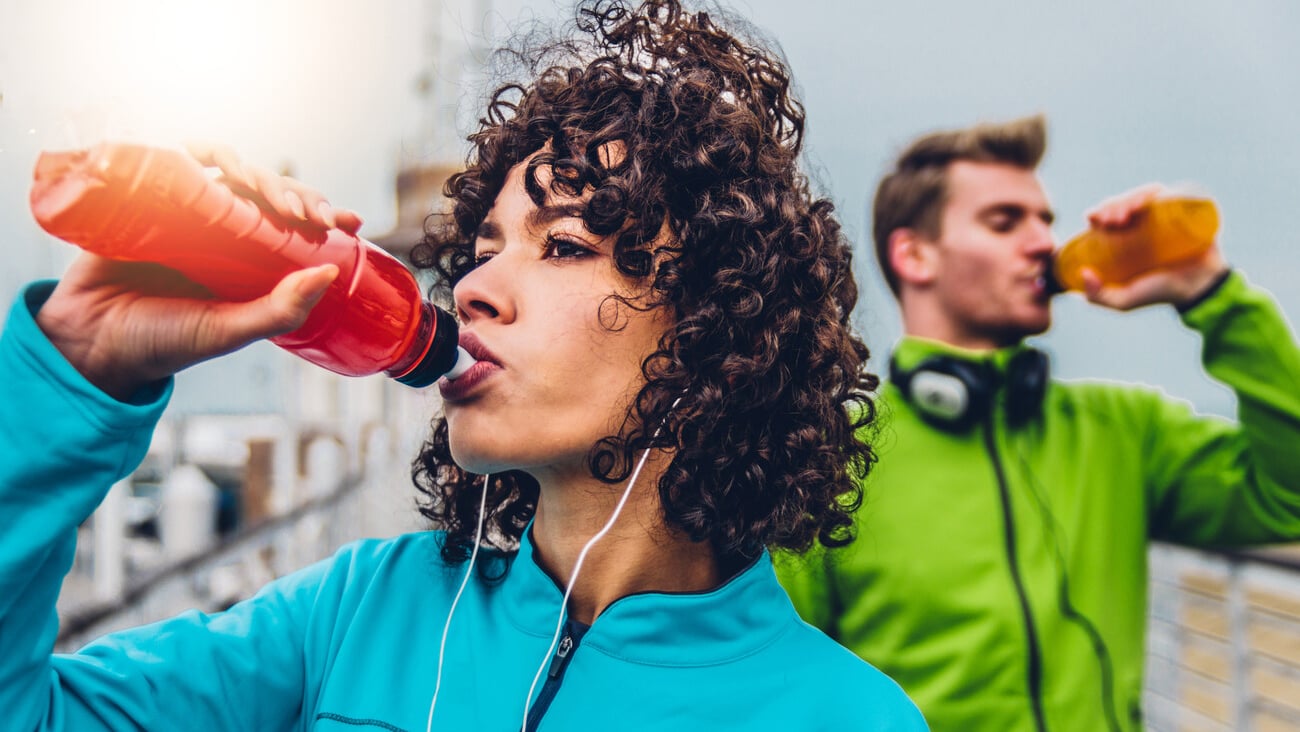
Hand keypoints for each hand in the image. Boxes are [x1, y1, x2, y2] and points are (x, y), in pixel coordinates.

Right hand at [35, 144, 352, 400]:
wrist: (91, 342)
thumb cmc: (163, 342)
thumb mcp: (228, 331)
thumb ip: (279, 310)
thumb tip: (331, 273)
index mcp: (249, 261)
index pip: (294, 225)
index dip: (322, 213)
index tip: (349, 220)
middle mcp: (221, 232)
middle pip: (267, 191)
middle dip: (292, 192)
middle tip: (304, 211)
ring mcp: (185, 214)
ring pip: (227, 171)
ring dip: (249, 169)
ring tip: (258, 187)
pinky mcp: (147, 201)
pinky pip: (174, 165)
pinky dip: (193, 153)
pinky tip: (208, 158)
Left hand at [1079, 183, 1229, 310]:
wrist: (1198, 289)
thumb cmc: (1159, 293)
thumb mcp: (1123, 300)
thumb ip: (1098, 296)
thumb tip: (1083, 272)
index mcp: (1123, 236)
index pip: (1104, 216)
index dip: (1097, 213)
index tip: (1094, 220)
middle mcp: (1141, 222)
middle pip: (1122, 202)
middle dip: (1111, 205)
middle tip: (1110, 220)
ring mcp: (1163, 214)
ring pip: (1142, 195)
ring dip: (1130, 198)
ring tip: (1126, 214)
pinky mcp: (1184, 209)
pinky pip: (1169, 193)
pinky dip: (1155, 193)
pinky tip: (1146, 203)